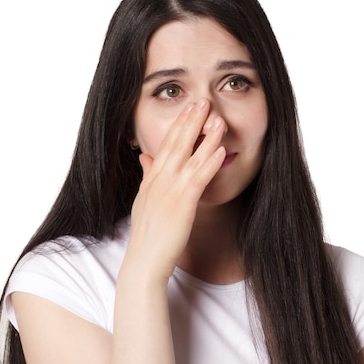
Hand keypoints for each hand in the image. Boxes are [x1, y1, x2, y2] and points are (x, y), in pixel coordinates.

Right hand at [126, 98, 226, 280]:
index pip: (165, 146)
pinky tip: (220, 151)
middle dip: (189, 121)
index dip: (178, 126)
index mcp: (151, 181)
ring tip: (217, 117)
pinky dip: (209, 163)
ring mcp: (168, 193)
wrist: (144, 263)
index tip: (188, 109)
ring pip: (188, 157)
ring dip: (204, 136)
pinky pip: (197, 180)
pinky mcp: (181, 206)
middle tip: (201, 100)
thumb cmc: (148, 239)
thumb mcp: (143, 203)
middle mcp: (158, 182)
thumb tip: (146, 157)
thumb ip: (147, 177)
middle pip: (175, 145)